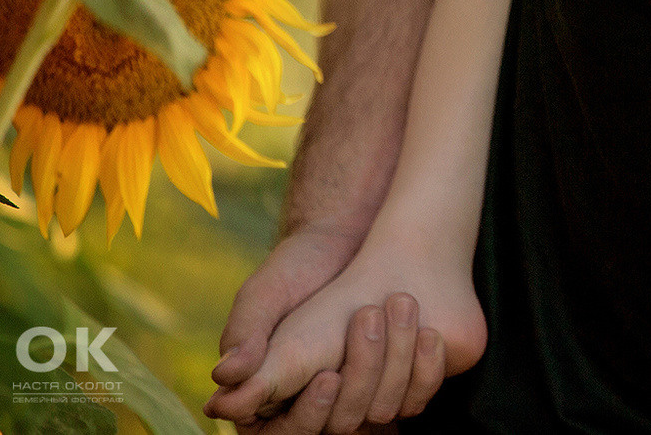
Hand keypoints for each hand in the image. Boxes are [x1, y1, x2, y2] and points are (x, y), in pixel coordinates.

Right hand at [207, 221, 484, 430]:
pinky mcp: (394, 377)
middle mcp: (314, 400)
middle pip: (337, 427)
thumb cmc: (297, 268)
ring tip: (402, 319)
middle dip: (359, 385)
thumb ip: (246, 336)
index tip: (327, 379)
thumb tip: (223, 381)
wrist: (350, 237)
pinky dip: (423, 372)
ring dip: (394, 373)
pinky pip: (413, 397)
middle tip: (368, 332)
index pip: (283, 434)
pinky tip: (427, 337)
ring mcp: (357, 391)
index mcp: (271, 391)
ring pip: (379, 415)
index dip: (308, 417)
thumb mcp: (265, 295)